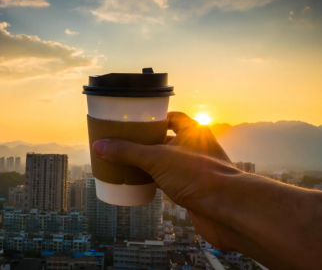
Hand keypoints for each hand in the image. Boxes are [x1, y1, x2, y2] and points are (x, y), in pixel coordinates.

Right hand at [92, 111, 244, 250]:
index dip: (154, 117)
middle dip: (146, 142)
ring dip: (150, 163)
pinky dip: (156, 181)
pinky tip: (141, 184)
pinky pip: (170, 181)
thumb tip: (100, 146)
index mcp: (192, 131)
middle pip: (166, 140)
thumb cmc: (200, 177)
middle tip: (125, 143)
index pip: (172, 117)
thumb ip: (128, 151)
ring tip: (127, 163)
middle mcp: (195, 148)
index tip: (136, 121)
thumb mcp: (157, 158)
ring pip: (167, 162)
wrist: (227, 210)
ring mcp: (195, 169)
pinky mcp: (194, 189)